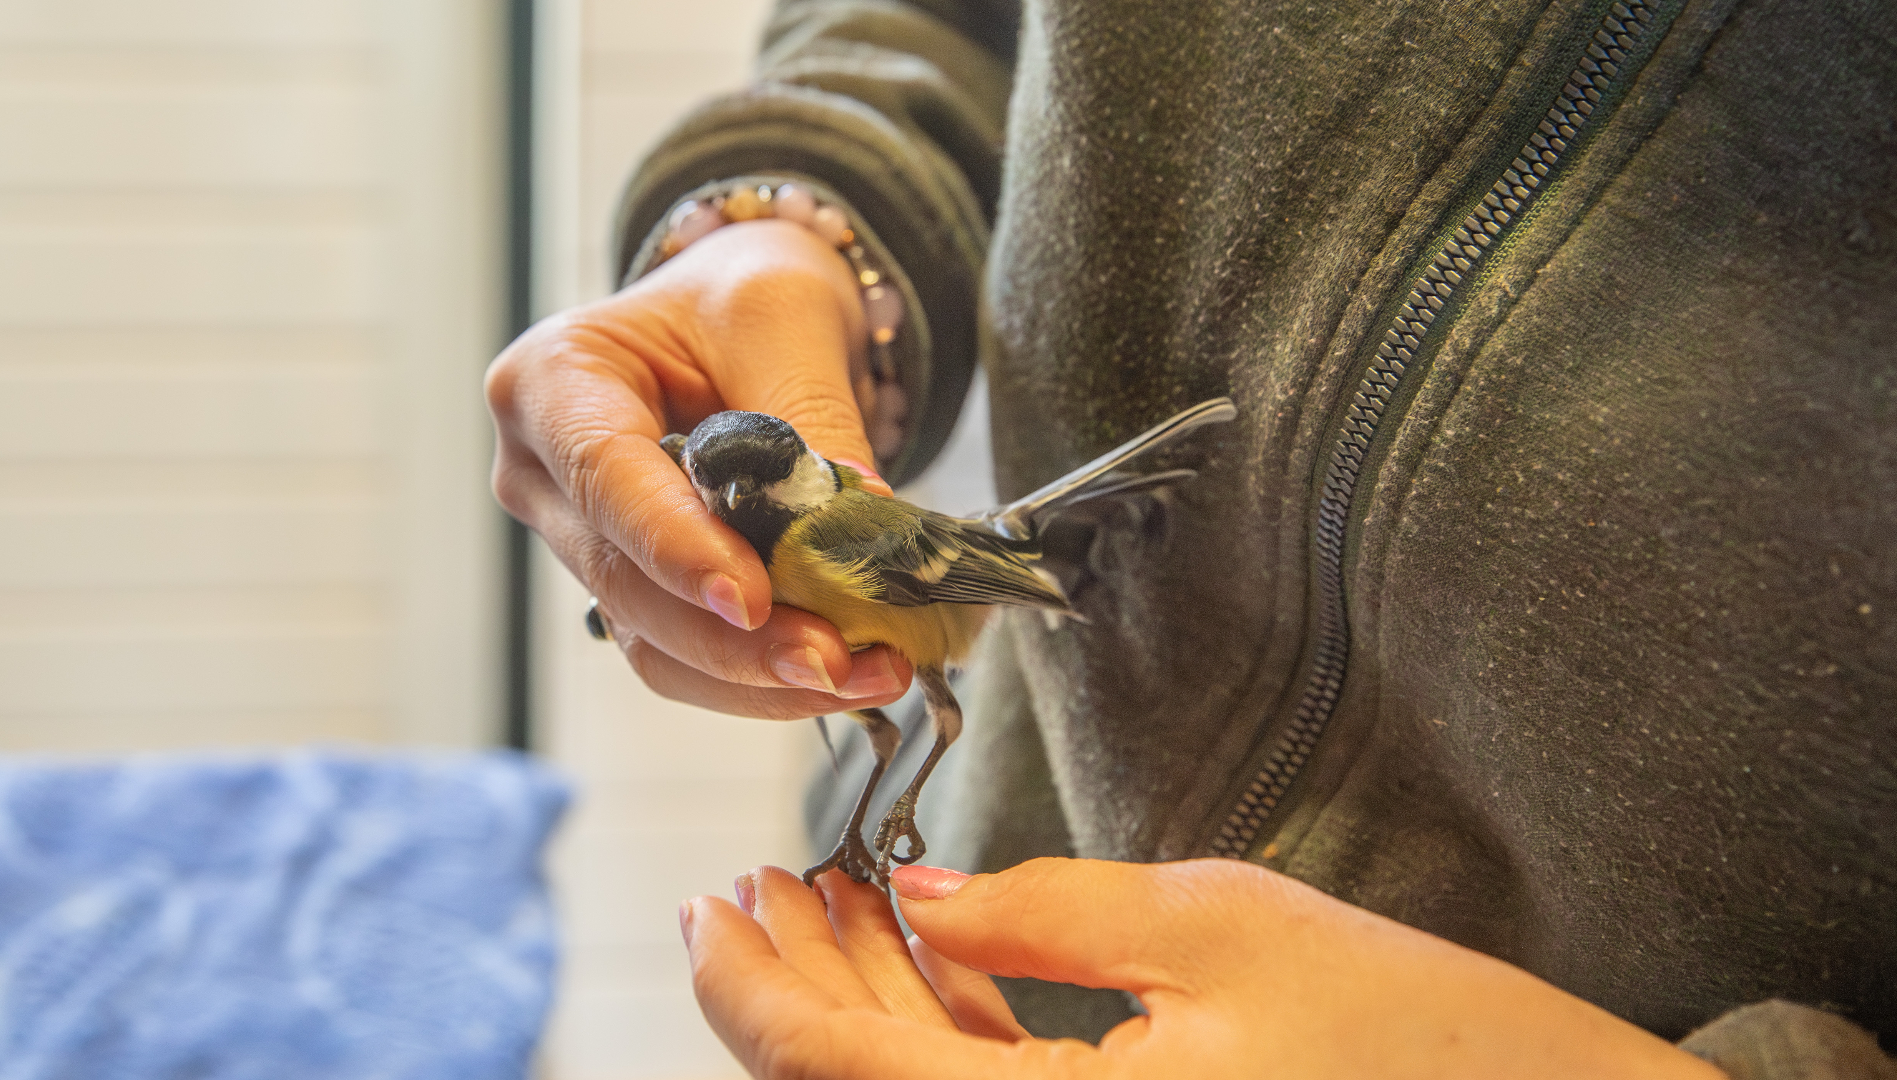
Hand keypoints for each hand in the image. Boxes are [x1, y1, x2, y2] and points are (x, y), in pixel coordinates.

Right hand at [486, 219, 910, 717]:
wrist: (747, 319)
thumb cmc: (746, 298)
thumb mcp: (783, 318)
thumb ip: (809, 417)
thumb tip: (859, 526)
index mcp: (551, 382)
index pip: (604, 478)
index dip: (675, 548)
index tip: (752, 600)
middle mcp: (542, 473)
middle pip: (626, 582)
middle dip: (736, 640)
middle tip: (841, 660)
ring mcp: (582, 543)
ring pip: (655, 643)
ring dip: (759, 678)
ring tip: (870, 673)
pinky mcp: (636, 592)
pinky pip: (688, 658)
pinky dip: (764, 680)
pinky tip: (848, 672)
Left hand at [681, 858, 1726, 1079]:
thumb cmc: (1421, 1042)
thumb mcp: (1226, 929)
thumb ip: (1045, 912)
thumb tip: (918, 897)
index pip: (838, 1078)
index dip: (751, 990)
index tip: (715, 901)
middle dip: (796, 989)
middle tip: (764, 882)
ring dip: (867, 1009)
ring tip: (838, 897)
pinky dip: (947, 1040)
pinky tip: (938, 958)